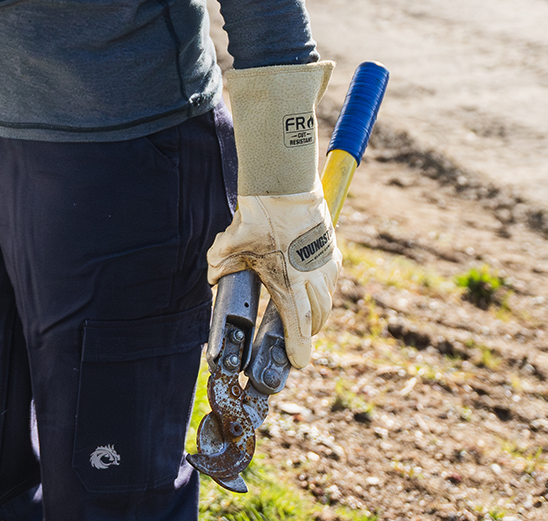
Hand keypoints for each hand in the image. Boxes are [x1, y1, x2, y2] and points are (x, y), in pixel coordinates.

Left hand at [206, 189, 338, 368]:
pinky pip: (331, 279)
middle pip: (317, 319)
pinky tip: (310, 282)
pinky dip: (322, 287)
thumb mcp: (231, 243)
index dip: (298, 349)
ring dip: (316, 310)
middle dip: (307, 332)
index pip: (299, 327)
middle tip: (295, 336)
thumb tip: (214, 277)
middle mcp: (314, 278)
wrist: (286, 185)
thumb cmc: (260, 217)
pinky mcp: (332, 250)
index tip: (297, 362)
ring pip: (327, 299)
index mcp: (291, 284)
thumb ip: (220, 264)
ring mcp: (326, 264)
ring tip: (302, 311)